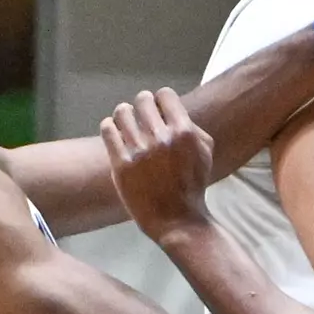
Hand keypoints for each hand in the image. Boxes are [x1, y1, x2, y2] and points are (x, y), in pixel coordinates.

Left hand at [100, 89, 214, 241]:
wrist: (176, 218)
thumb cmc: (193, 185)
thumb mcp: (205, 152)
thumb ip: (192, 128)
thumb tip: (172, 111)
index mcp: (184, 132)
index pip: (165, 95)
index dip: (161, 99)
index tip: (159, 108)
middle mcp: (161, 138)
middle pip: (142, 100)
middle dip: (142, 104)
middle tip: (142, 114)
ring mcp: (139, 151)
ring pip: (122, 112)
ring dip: (124, 113)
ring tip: (126, 121)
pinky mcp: (121, 164)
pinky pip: (108, 131)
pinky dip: (110, 127)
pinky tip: (114, 131)